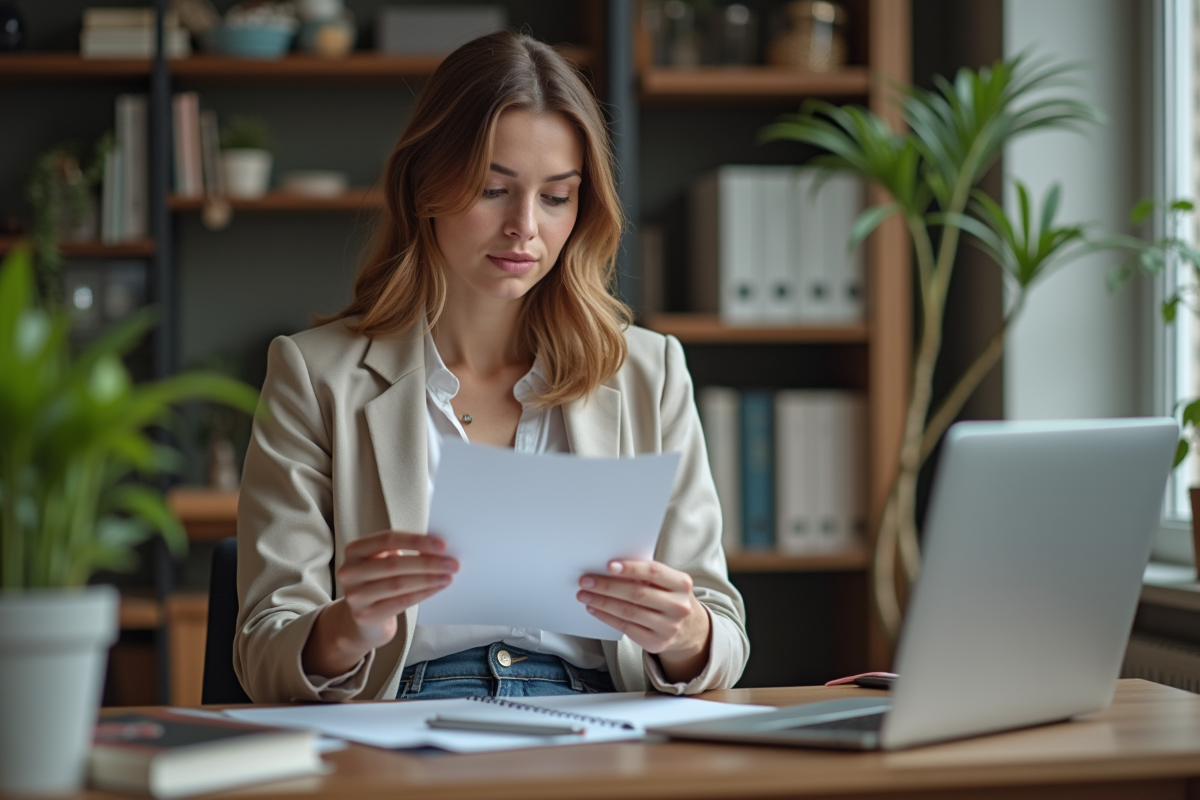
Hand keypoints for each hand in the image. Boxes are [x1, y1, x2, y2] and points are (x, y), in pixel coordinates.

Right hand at [302, 531, 457, 678]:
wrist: (363, 620)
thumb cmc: (379, 583)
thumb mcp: (383, 562)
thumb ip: (403, 552)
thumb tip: (437, 550)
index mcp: (354, 550)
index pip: (388, 539)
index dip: (416, 541)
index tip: (441, 544)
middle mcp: (350, 572)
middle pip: (394, 564)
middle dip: (428, 563)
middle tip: (452, 563)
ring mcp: (356, 596)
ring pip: (398, 584)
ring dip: (428, 579)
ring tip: (448, 576)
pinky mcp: (366, 616)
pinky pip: (401, 602)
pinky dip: (423, 593)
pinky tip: (437, 588)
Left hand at [577, 560, 711, 683]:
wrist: (689, 628)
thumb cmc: (670, 597)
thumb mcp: (668, 582)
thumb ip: (646, 575)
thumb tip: (609, 569)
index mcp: (682, 584)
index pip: (654, 572)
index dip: (631, 568)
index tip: (608, 566)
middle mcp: (678, 606)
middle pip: (637, 593)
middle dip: (607, 586)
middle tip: (586, 581)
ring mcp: (669, 627)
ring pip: (628, 612)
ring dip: (602, 603)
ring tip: (585, 595)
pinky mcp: (656, 643)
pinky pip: (626, 628)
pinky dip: (607, 617)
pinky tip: (595, 609)